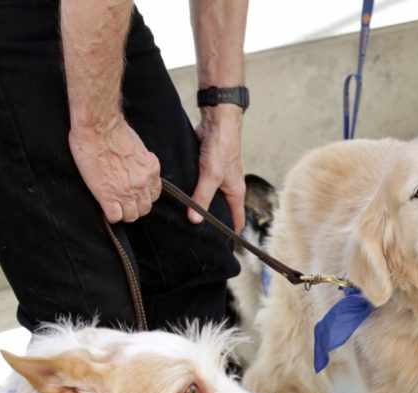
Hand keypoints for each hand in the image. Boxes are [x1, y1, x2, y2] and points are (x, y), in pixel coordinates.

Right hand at [69, 118, 160, 223]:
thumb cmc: (114, 130)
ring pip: (131, 216)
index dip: (143, 196)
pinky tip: (105, 207)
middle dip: (135, 207)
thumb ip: (142, 161)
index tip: (134, 194)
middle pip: (144, 208)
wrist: (98, 128)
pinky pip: (115, 216)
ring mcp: (126, 191)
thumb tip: (138, 166)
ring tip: (114, 206)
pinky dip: (110, 215)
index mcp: (152, 170)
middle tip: (123, 202)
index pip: (154, 194)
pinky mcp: (108, 196)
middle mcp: (143, 183)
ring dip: (123, 213)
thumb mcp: (139, 146)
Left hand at [191, 106, 245, 232]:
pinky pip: (200, 185)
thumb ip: (202, 198)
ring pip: (209, 198)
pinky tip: (180, 197)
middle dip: (212, 222)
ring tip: (185, 219)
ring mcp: (217, 178)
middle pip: (222, 211)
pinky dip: (193, 192)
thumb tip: (194, 220)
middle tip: (197, 236)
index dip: (230, 234)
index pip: (237, 220)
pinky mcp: (206, 168)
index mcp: (236, 192)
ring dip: (200, 206)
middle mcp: (228, 187)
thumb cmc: (222, 147)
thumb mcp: (212, 176)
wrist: (217, 121)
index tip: (220, 247)